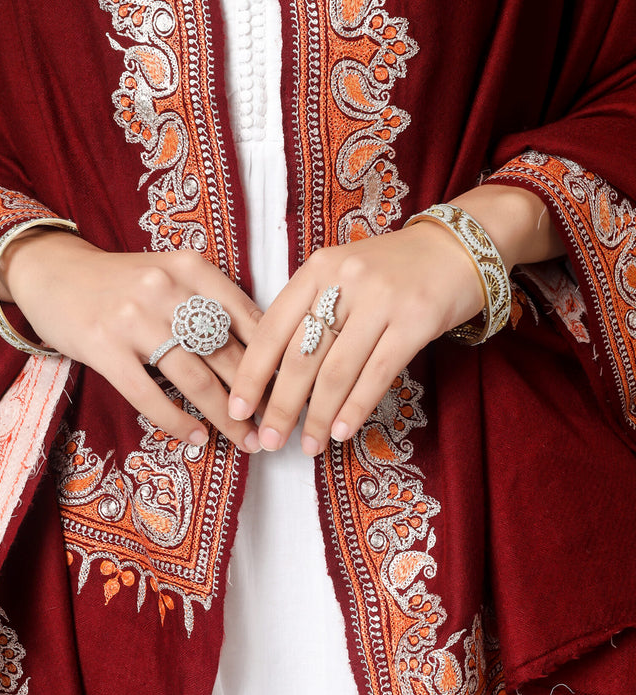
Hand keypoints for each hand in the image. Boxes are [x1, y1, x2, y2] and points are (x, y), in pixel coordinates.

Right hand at [0, 229, 263, 451]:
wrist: (53, 273)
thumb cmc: (124, 283)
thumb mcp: (173, 276)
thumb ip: (211, 306)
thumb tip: (261, 358)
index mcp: (193, 269)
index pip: (249, 320)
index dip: (273, 362)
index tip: (290, 392)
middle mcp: (167, 289)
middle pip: (227, 354)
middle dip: (256, 398)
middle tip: (275, 427)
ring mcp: (134, 318)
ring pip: (195, 379)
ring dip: (225, 418)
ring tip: (245, 440)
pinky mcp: (103, 346)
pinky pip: (149, 394)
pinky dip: (176, 421)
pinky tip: (196, 438)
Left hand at [227, 222, 483, 454]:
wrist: (457, 248)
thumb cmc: (391, 271)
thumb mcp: (342, 277)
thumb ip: (311, 312)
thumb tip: (274, 377)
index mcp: (317, 269)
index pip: (272, 328)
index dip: (252, 374)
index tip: (238, 410)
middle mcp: (345, 281)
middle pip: (301, 356)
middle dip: (281, 406)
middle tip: (270, 440)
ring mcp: (382, 300)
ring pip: (337, 370)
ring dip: (318, 415)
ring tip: (307, 445)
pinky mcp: (416, 320)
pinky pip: (376, 374)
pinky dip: (355, 408)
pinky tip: (341, 431)